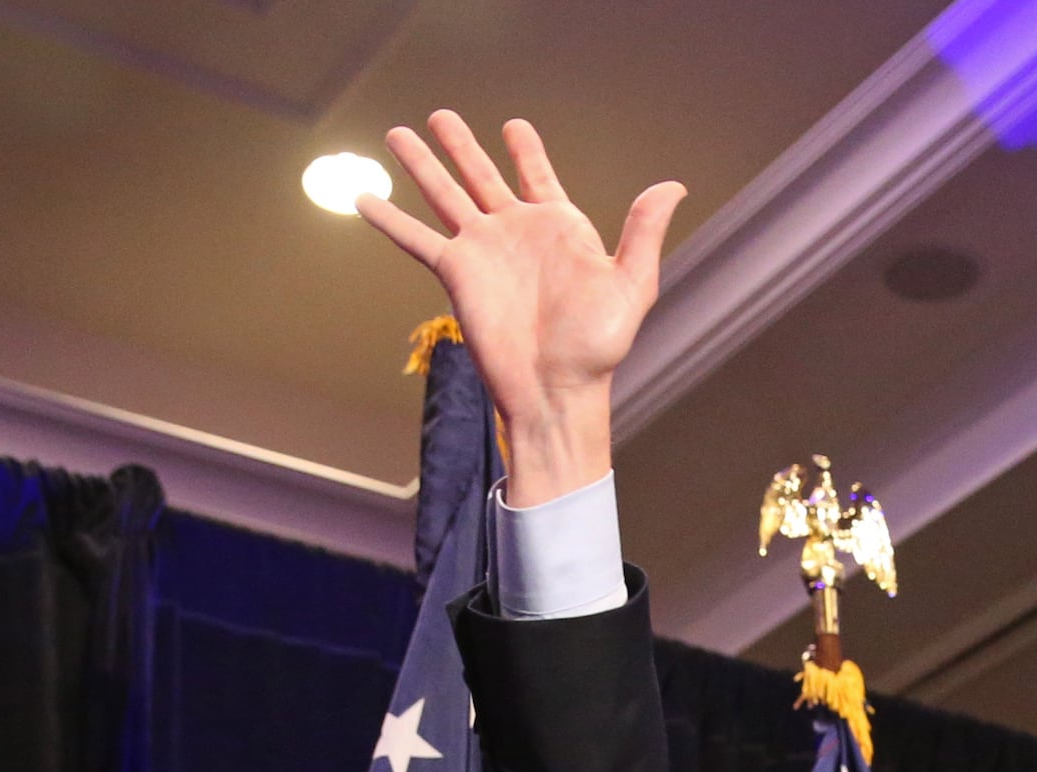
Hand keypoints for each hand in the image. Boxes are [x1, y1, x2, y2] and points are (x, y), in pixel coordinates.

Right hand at [353, 111, 684, 504]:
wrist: (554, 390)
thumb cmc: (597, 348)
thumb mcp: (630, 285)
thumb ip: (644, 233)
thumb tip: (672, 186)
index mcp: (558, 228)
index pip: (537, 176)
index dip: (526, 151)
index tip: (513, 126)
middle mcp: (515, 233)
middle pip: (480, 175)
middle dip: (461, 145)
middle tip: (441, 115)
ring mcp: (482, 251)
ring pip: (444, 194)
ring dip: (421, 164)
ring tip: (396, 133)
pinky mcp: (456, 274)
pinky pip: (416, 239)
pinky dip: (390, 218)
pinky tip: (364, 196)